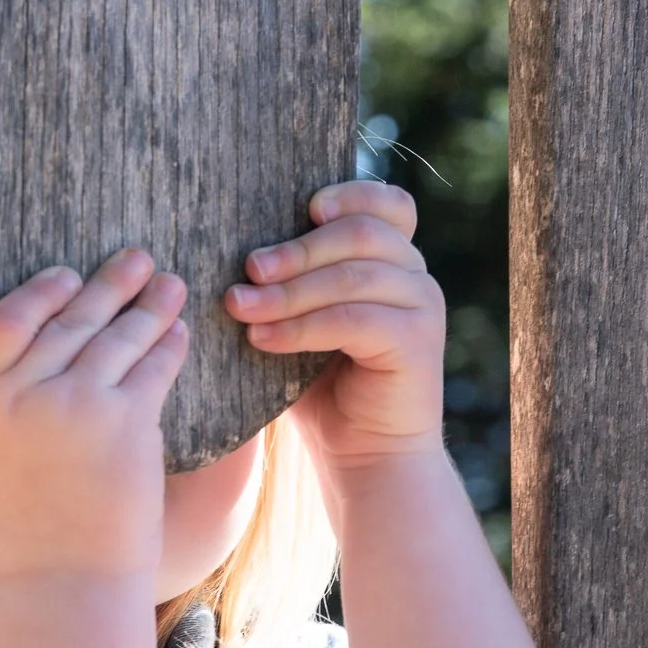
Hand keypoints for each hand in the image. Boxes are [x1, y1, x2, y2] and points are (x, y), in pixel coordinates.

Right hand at [0, 251, 188, 582]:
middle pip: (69, 319)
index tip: (66, 276)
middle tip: (134, 258)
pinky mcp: (126, 422)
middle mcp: (25, 396)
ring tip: (170, 285)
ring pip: (116, 335)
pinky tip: (179, 332)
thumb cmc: (24, 535)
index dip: (38, 292)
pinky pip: (152, 367)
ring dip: (148, 304)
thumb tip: (22, 371)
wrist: (63, 583)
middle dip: (106, 284)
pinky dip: (168, 344)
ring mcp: (76, 405)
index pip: (4, 322)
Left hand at [225, 181, 445, 477]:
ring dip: (289, 291)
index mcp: (390, 259)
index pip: (386, 204)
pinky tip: (263, 339)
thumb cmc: (318, 384)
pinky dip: (302, 327)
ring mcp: (422, 307)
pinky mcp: (417, 343)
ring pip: (352, 277)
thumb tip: (225, 248)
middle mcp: (414, 275)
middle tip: (246, 271)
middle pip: (361, 234)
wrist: (361, 453)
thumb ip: (285, 281)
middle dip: (296, 250)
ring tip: (240, 307)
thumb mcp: (298, 320)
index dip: (350, 194)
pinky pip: (354, 319)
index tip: (304, 207)